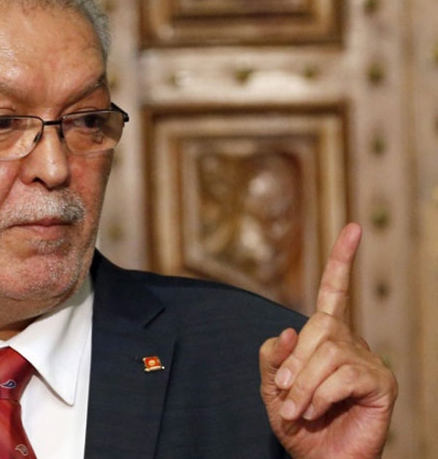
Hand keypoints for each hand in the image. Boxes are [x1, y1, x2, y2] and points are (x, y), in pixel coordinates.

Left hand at [259, 223, 397, 458]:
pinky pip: (344, 374)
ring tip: (297, 410)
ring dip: (304, 385)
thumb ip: (274, 359)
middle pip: (319, 326)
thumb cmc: (297, 425)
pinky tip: (317, 411)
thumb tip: (288, 329)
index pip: (333, 292)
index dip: (341, 261)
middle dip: (296, 362)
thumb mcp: (273, 389)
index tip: (353, 228)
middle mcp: (350, 342)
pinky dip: (321, 395)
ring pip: (329, 351)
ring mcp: (368, 361)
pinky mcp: (381, 383)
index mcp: (325, 337)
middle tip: (284, 396)